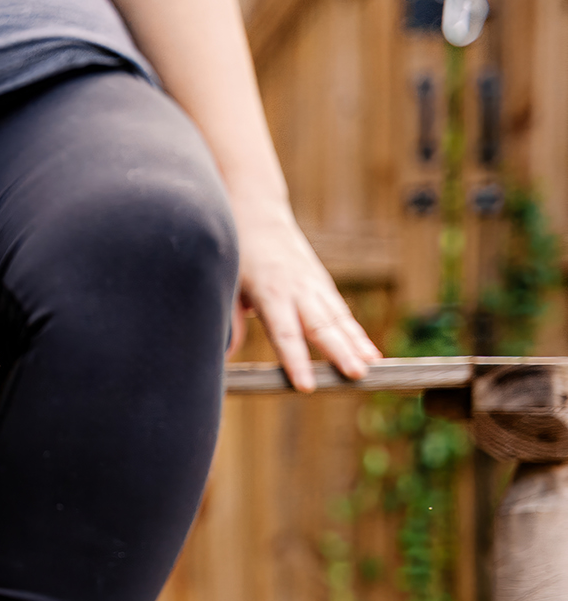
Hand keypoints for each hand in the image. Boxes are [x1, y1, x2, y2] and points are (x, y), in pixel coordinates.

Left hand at [231, 203, 381, 389]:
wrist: (258, 214)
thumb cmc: (237, 254)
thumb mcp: (227, 285)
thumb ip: (231, 320)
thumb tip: (226, 355)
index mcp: (270, 293)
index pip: (285, 334)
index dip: (296, 361)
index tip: (306, 386)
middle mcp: (297, 289)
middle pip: (321, 327)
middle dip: (340, 353)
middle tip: (357, 376)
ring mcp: (313, 285)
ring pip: (339, 319)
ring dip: (357, 344)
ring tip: (374, 367)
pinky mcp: (321, 284)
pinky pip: (341, 312)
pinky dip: (357, 332)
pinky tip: (371, 352)